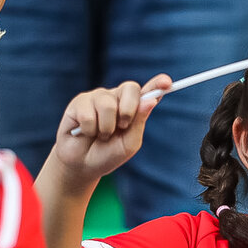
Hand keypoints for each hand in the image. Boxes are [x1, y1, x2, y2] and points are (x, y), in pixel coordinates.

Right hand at [51, 74, 171, 188]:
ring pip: (108, 105)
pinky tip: (85, 132)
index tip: (166, 82)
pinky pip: (88, 114)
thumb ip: (139, 122)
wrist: (81, 164)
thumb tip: (150, 100)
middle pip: (130, 88)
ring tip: (100, 135)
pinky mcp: (80, 101)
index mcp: (133, 107)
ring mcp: (98, 97)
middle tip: (121, 127)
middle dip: (128, 111)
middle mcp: (117, 97)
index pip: (148, 91)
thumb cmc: (107, 154)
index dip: (158, 84)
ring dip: (105, 128)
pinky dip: (89, 130)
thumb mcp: (128, 144)